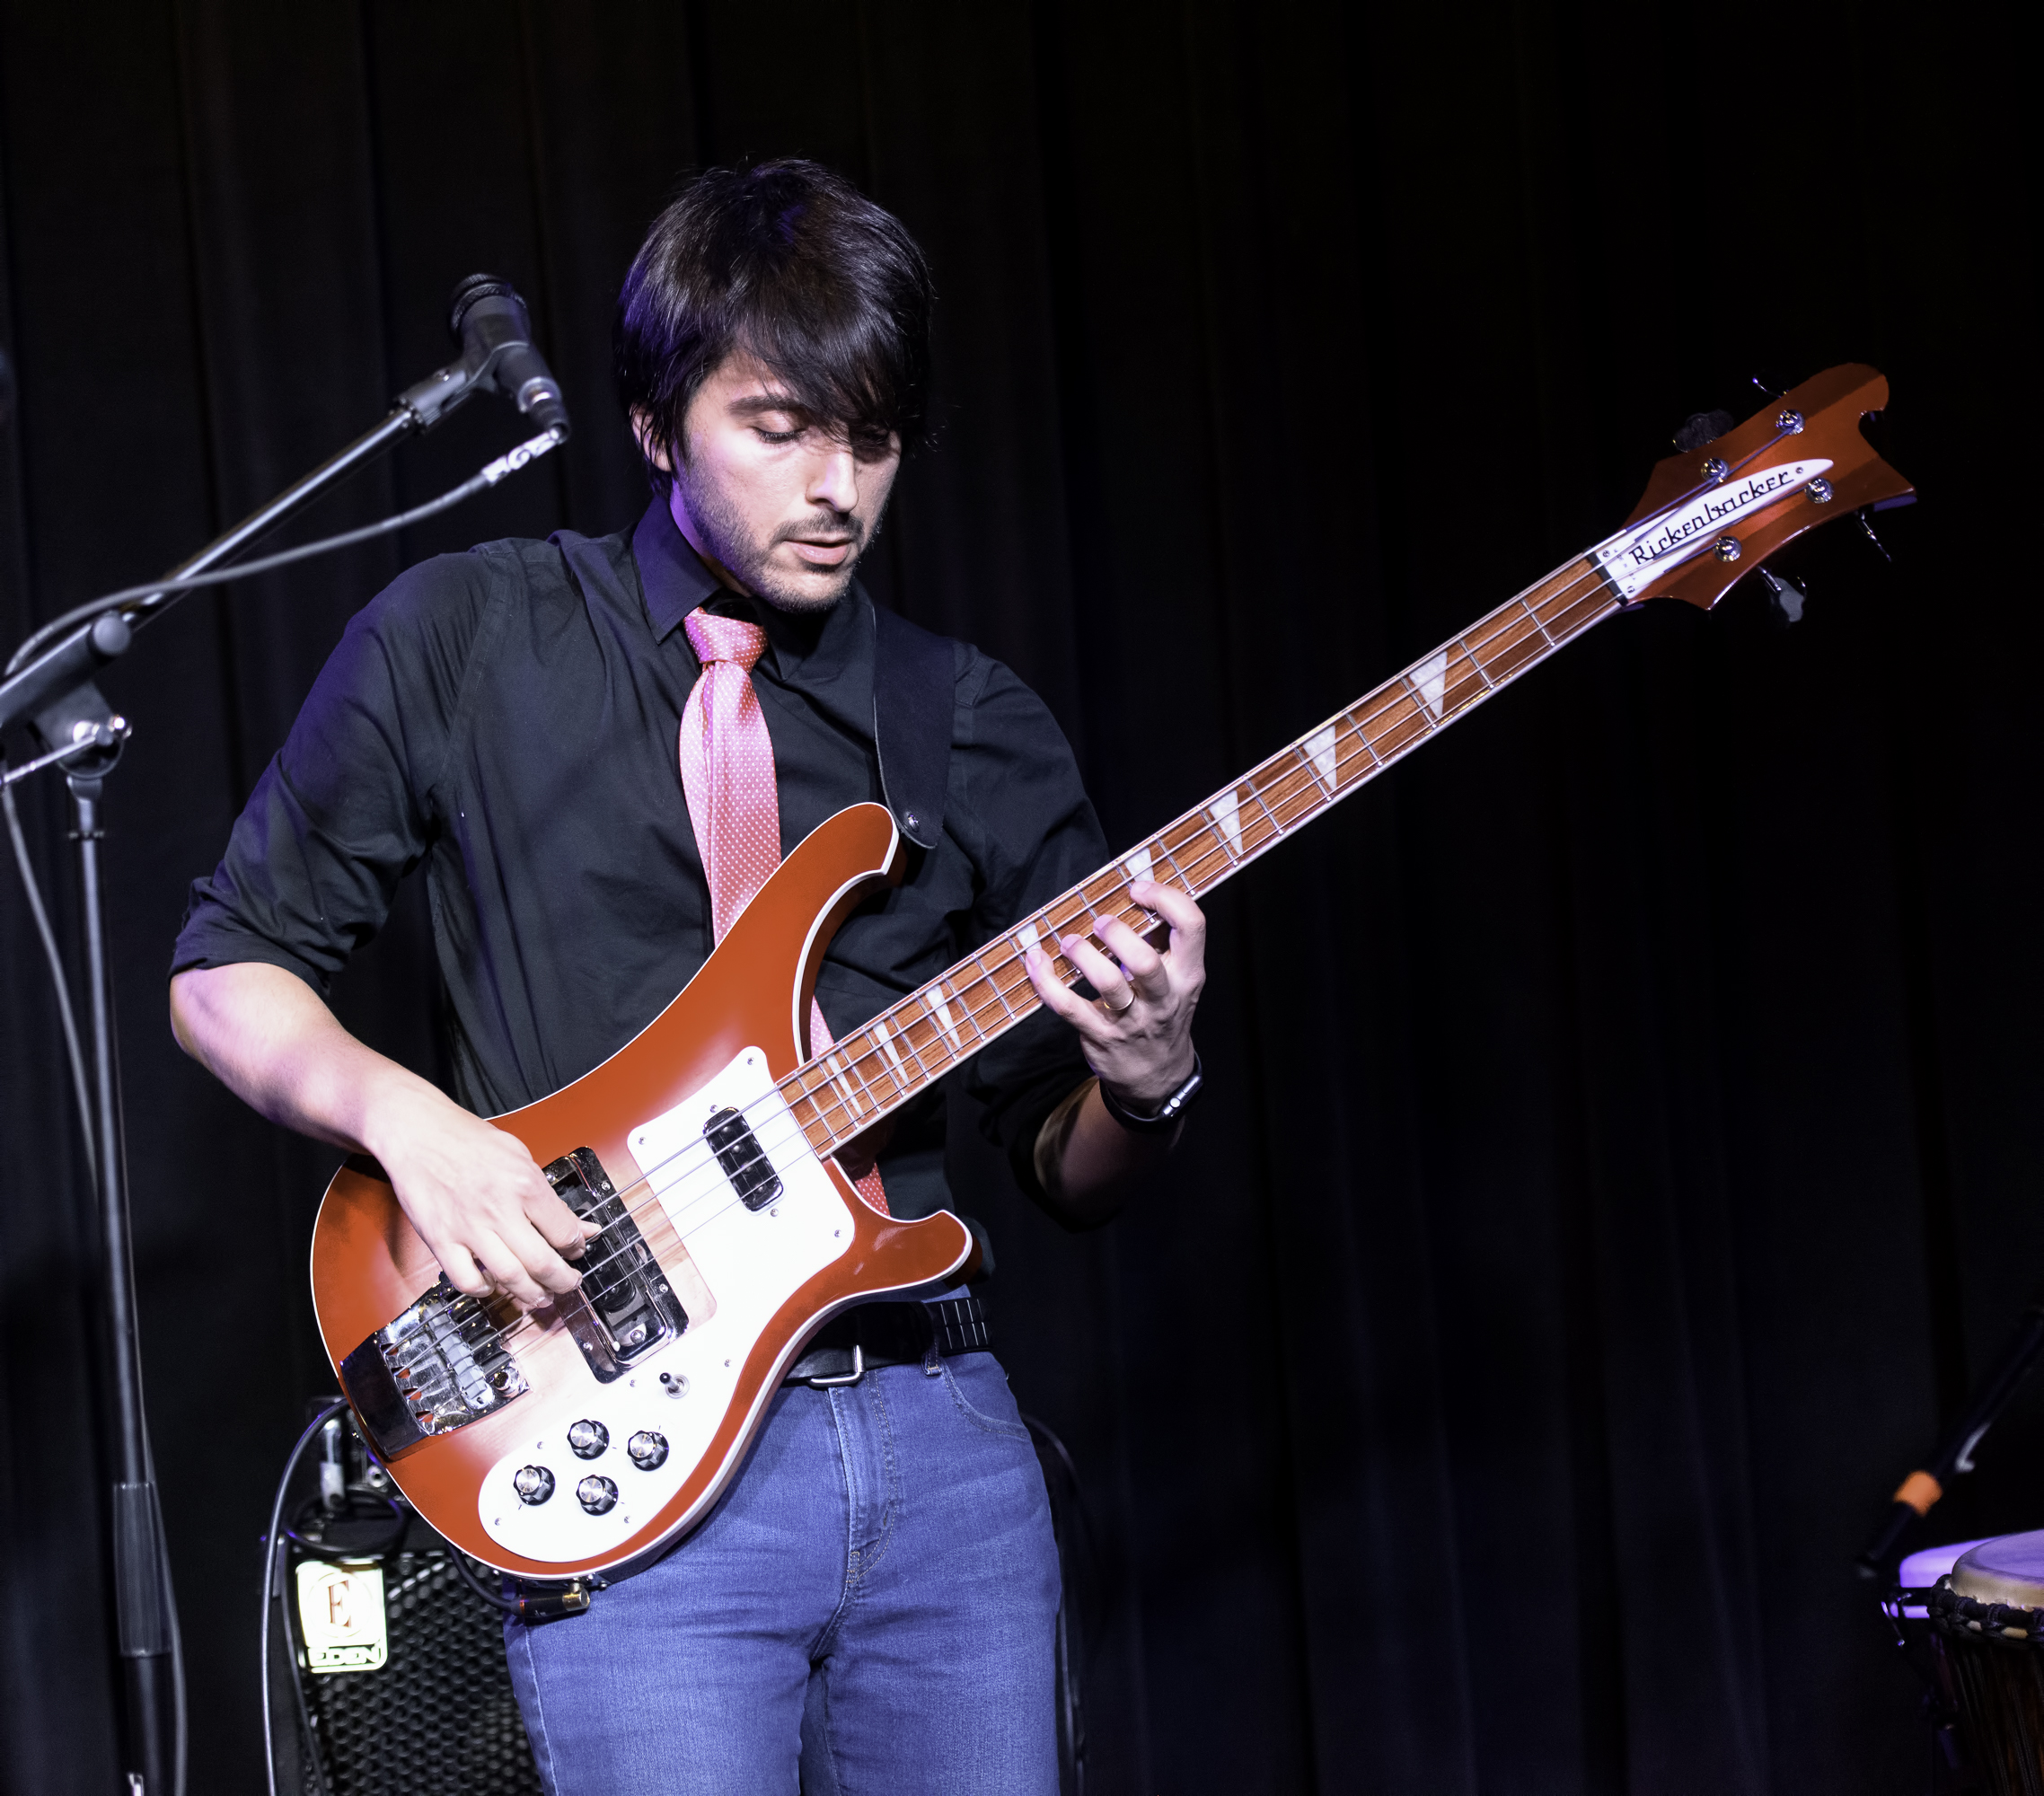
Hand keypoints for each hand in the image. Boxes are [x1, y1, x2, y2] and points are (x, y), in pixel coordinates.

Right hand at [365, 1082, 595, 1307]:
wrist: (418, 1132)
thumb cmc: (468, 1140)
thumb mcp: (520, 1156)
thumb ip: (549, 1196)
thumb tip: (582, 1226)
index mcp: (525, 1184)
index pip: (564, 1230)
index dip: (577, 1246)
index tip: (577, 1250)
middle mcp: (499, 1209)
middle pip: (542, 1262)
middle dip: (563, 1281)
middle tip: (568, 1284)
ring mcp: (468, 1228)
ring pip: (509, 1277)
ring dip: (531, 1294)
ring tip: (541, 1297)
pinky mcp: (440, 1240)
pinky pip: (466, 1280)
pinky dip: (484, 1291)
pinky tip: (493, 1286)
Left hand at [1024, 879, 1204, 1112]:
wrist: (1158, 1079)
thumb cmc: (1161, 1014)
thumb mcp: (1178, 981)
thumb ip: (1162, 942)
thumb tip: (1132, 891)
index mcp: (1187, 974)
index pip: (1192, 926)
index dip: (1166, 898)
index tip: (1138, 889)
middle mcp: (1163, 997)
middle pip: (1145, 961)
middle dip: (1118, 934)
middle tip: (1100, 923)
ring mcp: (1131, 1021)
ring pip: (1109, 985)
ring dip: (1083, 956)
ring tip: (1069, 942)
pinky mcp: (1100, 1037)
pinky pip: (1069, 1007)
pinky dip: (1046, 982)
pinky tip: (1036, 961)